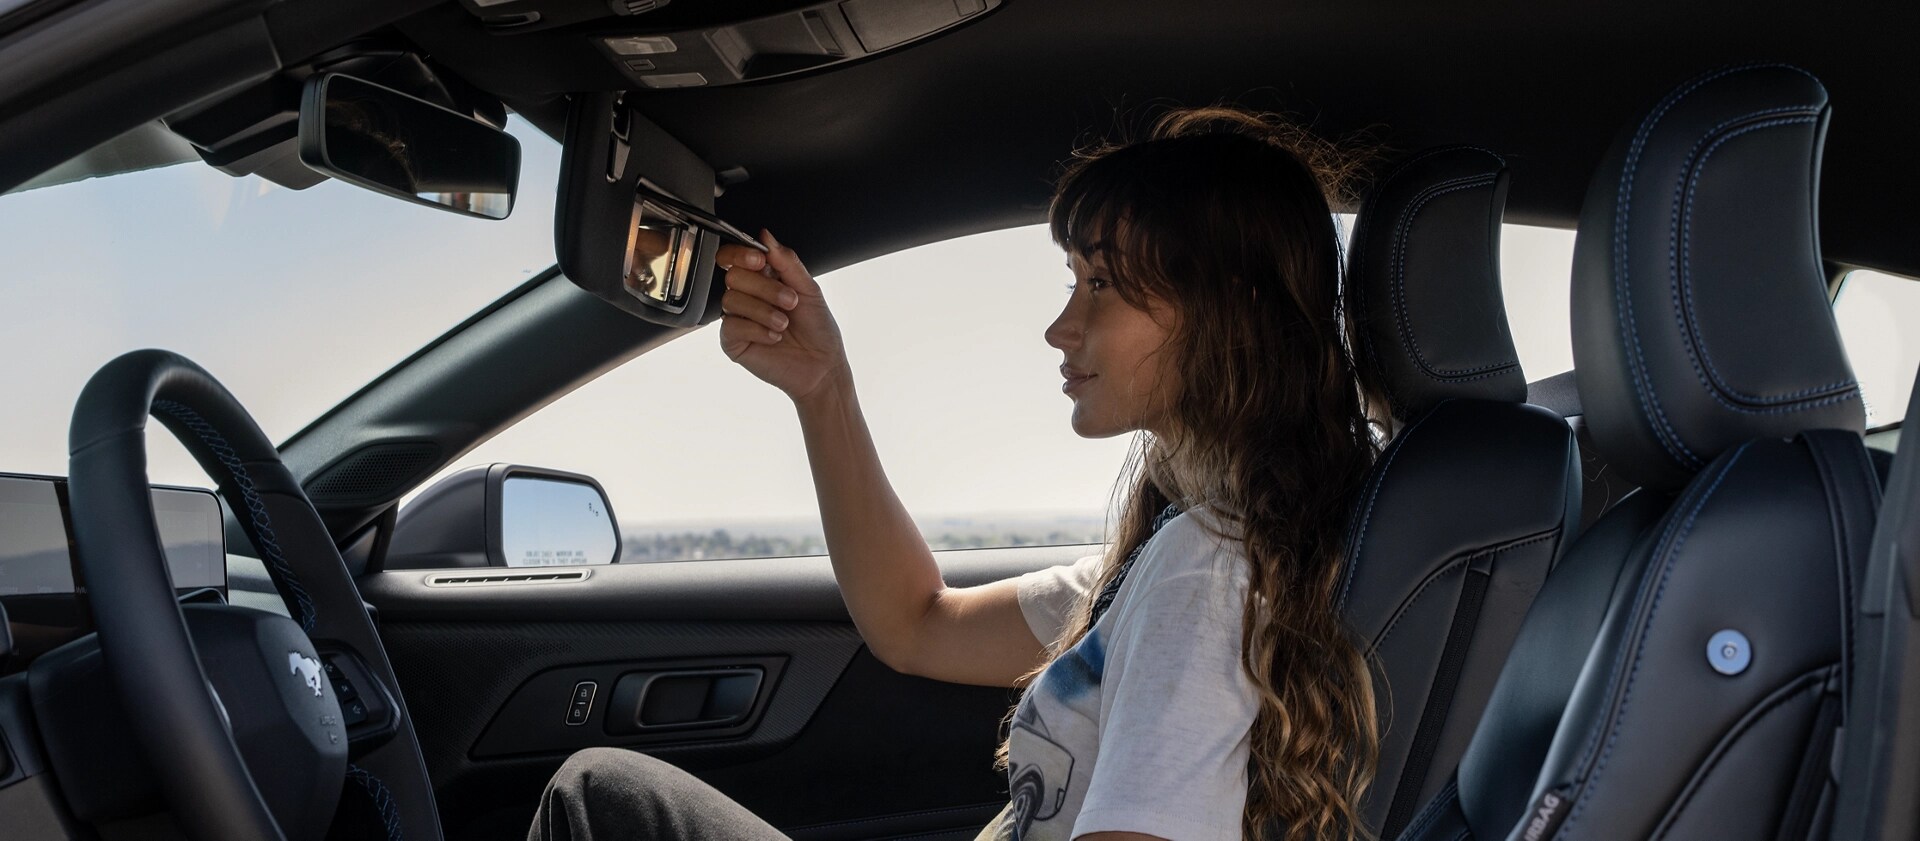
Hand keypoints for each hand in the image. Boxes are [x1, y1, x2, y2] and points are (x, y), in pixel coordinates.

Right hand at [717, 230, 847, 402]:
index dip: (741, 254)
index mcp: (762, 278)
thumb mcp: (809, 289)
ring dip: (764, 311)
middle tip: (789, 301)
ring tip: (784, 324)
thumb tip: (766, 236)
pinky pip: (731, 325)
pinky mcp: (733, 341)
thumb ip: (786, 261)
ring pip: (731, 299)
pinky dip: (757, 330)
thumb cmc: (818, 330)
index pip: (734, 256)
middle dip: (765, 287)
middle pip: (733, 275)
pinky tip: (774, 337)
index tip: (761, 260)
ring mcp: (737, 318)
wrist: (822, 366)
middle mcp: (747, 296)